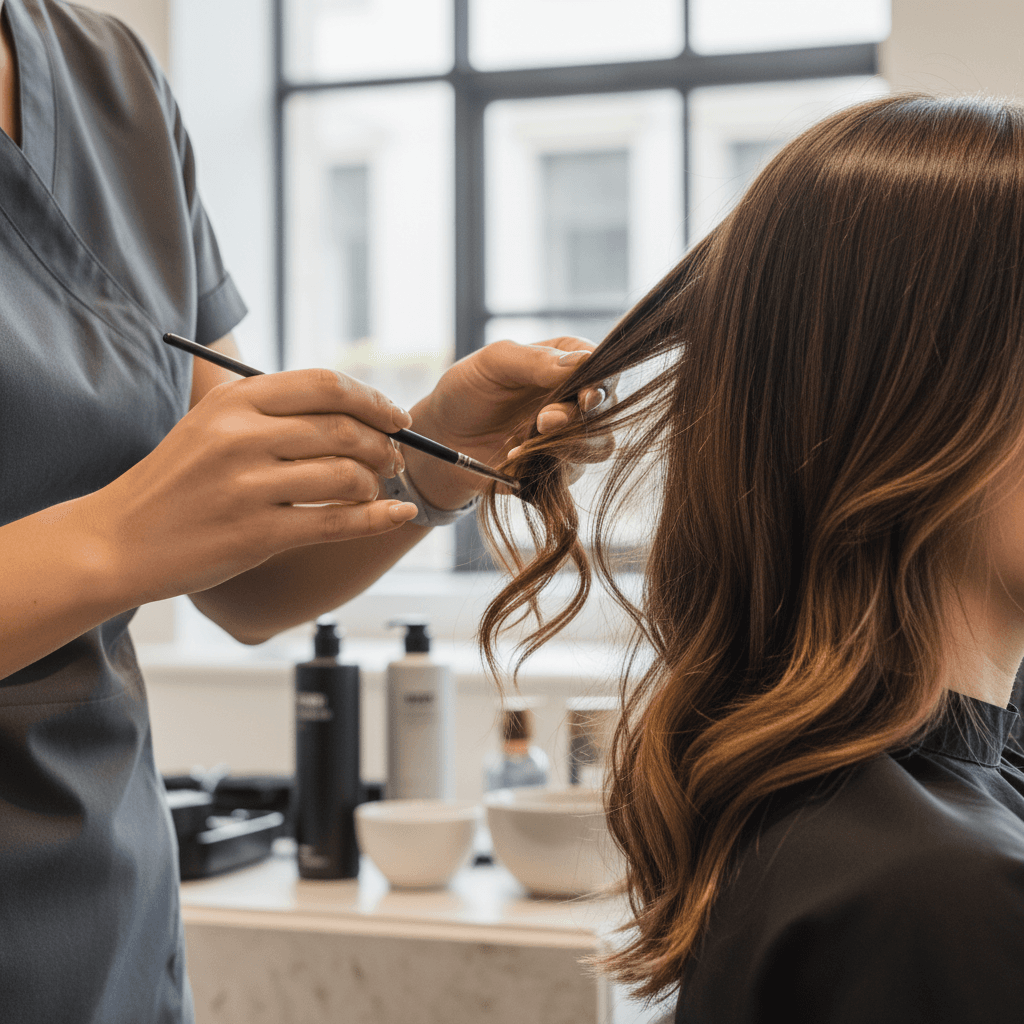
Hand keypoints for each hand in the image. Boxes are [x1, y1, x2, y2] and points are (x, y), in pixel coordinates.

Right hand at [84, 368, 420, 602]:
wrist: (118, 541)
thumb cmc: (177, 483)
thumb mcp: (213, 426)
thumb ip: (274, 412)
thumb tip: (356, 411)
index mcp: (235, 400)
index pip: (326, 385)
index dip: (372, 400)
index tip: (396, 418)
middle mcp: (242, 436)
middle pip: (344, 429)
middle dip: (383, 444)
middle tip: (394, 458)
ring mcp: (248, 486)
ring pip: (346, 476)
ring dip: (375, 484)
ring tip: (375, 489)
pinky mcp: (257, 534)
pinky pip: (337, 522)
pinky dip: (378, 518)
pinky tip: (400, 514)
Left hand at [403, 336, 616, 507]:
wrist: (444, 440)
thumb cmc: (467, 390)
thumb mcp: (494, 362)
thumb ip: (536, 360)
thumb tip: (581, 361)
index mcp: (567, 361)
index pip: (602, 367)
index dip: (601, 382)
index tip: (585, 396)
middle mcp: (575, 398)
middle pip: (607, 409)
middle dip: (579, 417)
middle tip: (545, 420)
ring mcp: (571, 436)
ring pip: (598, 445)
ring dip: (567, 445)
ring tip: (527, 440)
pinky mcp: (560, 469)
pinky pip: (571, 474)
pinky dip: (545, 468)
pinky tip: (514, 458)